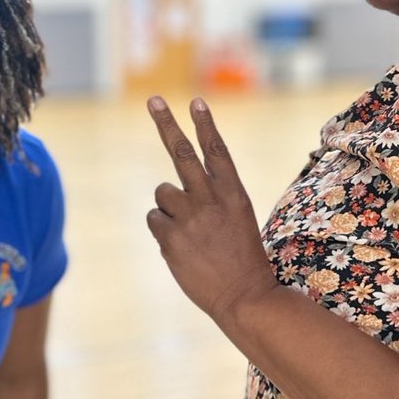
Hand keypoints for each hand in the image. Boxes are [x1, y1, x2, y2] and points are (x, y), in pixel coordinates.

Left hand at [146, 96, 277, 326]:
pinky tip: (182, 248)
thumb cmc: (242, 259)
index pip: (217, 151)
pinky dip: (163, 230)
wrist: (245, 298)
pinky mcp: (171, 238)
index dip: (205, 125)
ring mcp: (189, 218)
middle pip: (182, 153)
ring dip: (169, 208)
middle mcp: (210, 200)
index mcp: (234, 194)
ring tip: (189, 232)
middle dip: (167, 124)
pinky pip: (155, 220)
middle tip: (154, 100)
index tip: (195, 101)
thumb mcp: (237, 220)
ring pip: (162, 193)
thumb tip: (169, 192)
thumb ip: (208, 200)